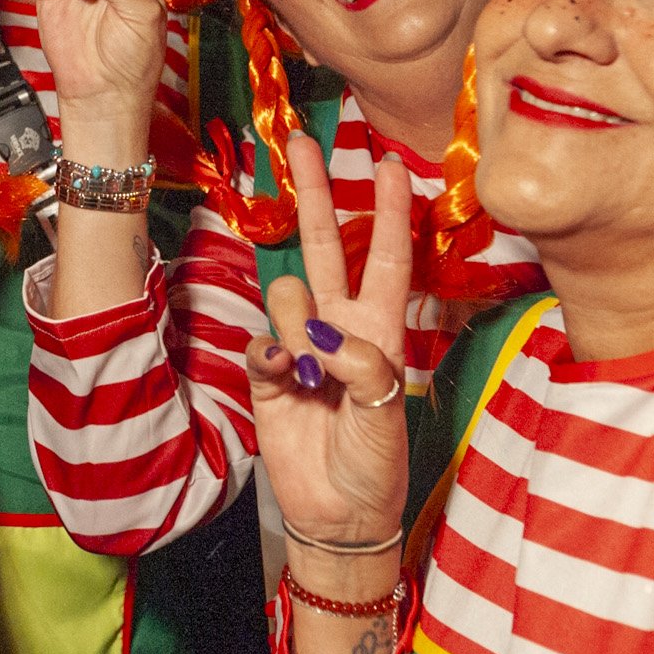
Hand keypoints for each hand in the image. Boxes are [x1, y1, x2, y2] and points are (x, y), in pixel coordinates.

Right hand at [248, 138, 413, 547]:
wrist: (338, 511)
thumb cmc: (377, 461)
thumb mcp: (387, 412)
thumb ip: (361, 364)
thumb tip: (318, 332)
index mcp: (381, 327)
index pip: (384, 256)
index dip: (388, 211)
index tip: (390, 164)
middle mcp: (341, 325)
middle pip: (323, 244)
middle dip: (314, 192)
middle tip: (301, 141)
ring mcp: (301, 345)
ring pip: (288, 294)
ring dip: (300, 325)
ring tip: (315, 375)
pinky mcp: (267, 371)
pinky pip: (262, 341)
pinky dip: (274, 358)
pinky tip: (288, 384)